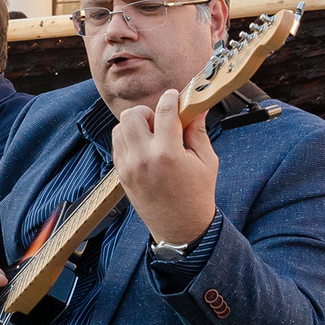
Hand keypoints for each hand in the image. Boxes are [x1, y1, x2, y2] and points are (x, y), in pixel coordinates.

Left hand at [110, 88, 217, 246]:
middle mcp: (143, 158)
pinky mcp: (121, 174)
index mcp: (168, 154)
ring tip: (153, 137)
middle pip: (132, 115)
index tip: (174, 96)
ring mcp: (128, 167)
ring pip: (120, 128)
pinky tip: (145, 148)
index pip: (164, 111)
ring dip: (136, 125)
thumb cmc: (197, 195)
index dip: (170, 98)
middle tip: (161, 123)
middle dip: (148, 112)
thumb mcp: (207, 161)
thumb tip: (197, 107)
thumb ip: (198, 131)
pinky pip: (117, 145)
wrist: (180, 228)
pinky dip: (129, 139)